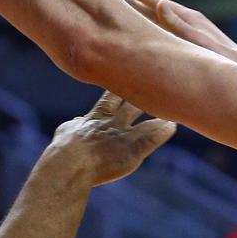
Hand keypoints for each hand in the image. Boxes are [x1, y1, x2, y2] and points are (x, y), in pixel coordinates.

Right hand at [43, 92, 176, 187]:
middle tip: (157, 84)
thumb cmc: (63, 149)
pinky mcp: (134, 152)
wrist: (70, 161)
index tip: (128, 76)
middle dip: (144, 96)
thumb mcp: (66, 131)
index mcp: (95, 118)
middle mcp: (113, 123)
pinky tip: (172, 126)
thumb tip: (78, 120)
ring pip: (146, 121)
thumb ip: (74, 124)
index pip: (110, 99)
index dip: (119, 90)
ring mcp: (125, 137)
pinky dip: (162, 133)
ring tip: (172, 106)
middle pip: (132, 104)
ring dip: (159, 115)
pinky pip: (152, 139)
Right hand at [120, 0, 236, 70]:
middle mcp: (188, 20)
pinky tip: (154, 30)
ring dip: (146, 13)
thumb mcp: (198, 41)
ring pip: (163, 18)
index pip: (158, 3)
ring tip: (132, 9)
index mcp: (187, 18)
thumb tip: (160, 5)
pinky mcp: (194, 38)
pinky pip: (170, 29)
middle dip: (139, 1)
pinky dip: (157, 25)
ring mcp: (192, 28)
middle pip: (157, 8)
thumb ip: (179, 25)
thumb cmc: (220, 57)